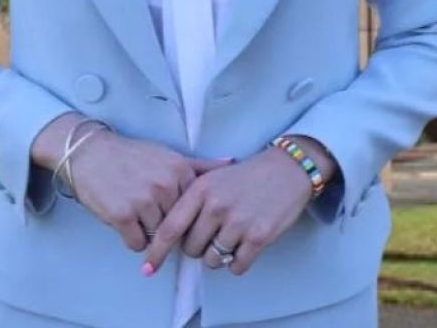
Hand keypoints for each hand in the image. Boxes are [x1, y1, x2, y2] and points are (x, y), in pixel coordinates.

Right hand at [65, 131, 225, 251]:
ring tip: (136, 213)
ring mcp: (144, 201)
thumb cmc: (132, 156)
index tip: (174, 210)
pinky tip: (126, 222)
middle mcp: (166, 186)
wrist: (91, 153)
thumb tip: (231, 162)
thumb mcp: (169, 156)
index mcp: (181, 171)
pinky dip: (133, 239)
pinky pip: (138, 243)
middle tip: (150, 212)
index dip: (186, 215)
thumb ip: (200, 165)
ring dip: (149, 233)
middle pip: (179, 224)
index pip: (196, 208)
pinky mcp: (122, 216)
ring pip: (159, 236)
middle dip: (167, 225)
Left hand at [140, 147, 312, 276]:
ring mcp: (239, 222)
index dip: (156, 252)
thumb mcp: (213, 177)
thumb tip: (164, 232)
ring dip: (218, 256)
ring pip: (213, 261)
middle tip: (212, 235)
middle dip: (198, 248)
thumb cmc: (246, 176)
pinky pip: (236, 266)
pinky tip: (244, 246)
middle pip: (191, 249)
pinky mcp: (259, 236)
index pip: (170, 229)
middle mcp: (217, 206)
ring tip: (231, 238)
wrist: (288, 169)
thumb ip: (189, 200)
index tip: (148, 268)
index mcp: (201, 190)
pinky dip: (237, 263)